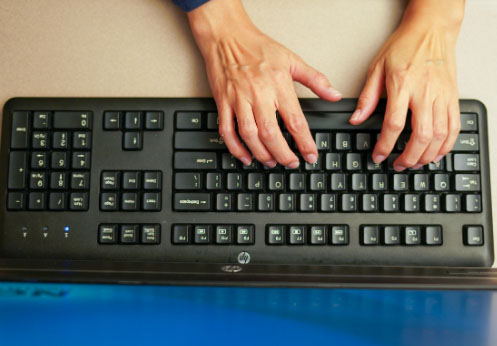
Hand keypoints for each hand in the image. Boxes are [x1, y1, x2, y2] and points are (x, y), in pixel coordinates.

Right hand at [187, 0, 341, 167]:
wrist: (227, 36)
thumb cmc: (258, 47)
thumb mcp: (292, 59)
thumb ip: (315, 80)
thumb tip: (334, 95)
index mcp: (278, 84)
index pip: (295, 120)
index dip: (304, 142)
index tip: (310, 155)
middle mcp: (258, 93)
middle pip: (271, 132)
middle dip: (283, 153)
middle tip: (291, 163)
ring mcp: (238, 99)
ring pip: (249, 134)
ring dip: (261, 153)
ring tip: (271, 162)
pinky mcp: (223, 102)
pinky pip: (227, 130)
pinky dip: (235, 147)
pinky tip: (245, 156)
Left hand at [350, 0, 464, 170]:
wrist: (431, 30)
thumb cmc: (404, 46)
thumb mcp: (377, 68)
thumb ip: (367, 96)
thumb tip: (356, 119)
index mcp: (402, 85)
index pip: (394, 124)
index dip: (385, 145)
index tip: (379, 156)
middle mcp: (424, 92)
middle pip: (420, 135)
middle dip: (409, 156)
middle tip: (398, 165)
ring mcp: (441, 95)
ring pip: (440, 134)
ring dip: (427, 155)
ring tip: (415, 163)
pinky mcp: (453, 97)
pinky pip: (454, 126)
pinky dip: (446, 144)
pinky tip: (436, 153)